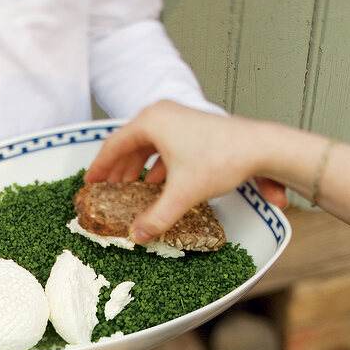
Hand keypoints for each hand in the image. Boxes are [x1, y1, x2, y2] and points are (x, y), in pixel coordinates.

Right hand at [84, 101, 286, 243]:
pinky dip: (156, 163)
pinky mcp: (192, 126)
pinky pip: (163, 144)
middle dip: (118, 168)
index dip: (99, 168)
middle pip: (129, 143)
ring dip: (137, 166)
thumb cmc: (222, 158)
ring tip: (129, 186)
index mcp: (151, 122)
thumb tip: (138, 235)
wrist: (260, 146)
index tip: (89, 183)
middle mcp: (162, 114)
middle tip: (106, 187)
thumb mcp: (183, 193)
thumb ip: (157, 216)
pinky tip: (158, 182)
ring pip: (147, 144)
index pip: (113, 146)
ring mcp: (178, 118)